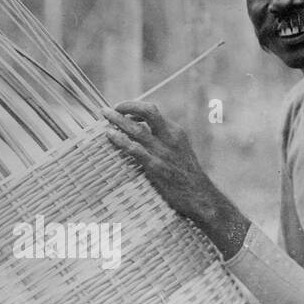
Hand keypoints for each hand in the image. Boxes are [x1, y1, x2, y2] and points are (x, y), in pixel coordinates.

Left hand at [102, 101, 249, 256]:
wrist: (199, 196)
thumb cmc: (187, 177)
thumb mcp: (180, 152)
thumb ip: (165, 142)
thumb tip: (144, 136)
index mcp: (176, 132)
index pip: (153, 112)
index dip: (135, 108)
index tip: (122, 111)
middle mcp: (170, 137)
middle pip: (148, 112)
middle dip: (127, 106)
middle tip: (109, 109)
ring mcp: (162, 151)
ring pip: (136, 128)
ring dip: (118, 120)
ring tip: (104, 116)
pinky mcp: (155, 166)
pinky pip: (134, 148)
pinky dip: (120, 140)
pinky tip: (109, 135)